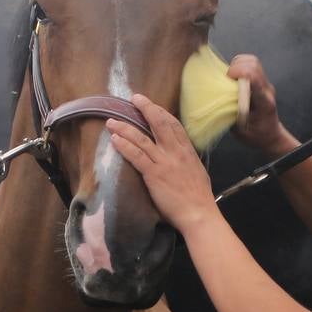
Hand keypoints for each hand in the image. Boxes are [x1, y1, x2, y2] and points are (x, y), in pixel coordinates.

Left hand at [106, 95, 221, 235]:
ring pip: (142, 138)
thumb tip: (180, 155)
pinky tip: (114, 139)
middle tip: (134, 98)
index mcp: (187, 151)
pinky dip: (124, 145)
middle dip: (146, 108)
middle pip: (159, 122)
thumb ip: (187, 160)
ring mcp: (164, 162)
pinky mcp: (154, 174)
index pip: (174, 124)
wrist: (199, 213)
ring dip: (125, 127)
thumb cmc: (199, 198)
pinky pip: (136, 155)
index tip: (150, 104)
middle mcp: (175, 152)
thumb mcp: (197, 171)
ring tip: (112, 120)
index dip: (161, 112)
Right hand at [227, 54, 297, 155]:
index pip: (254, 78)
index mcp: (263, 102)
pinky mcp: (262, 81)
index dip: (239, 73)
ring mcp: (266, 84)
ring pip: (252, 61)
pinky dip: (239, 66)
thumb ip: (230, 114)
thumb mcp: (240, 131)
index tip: (227, 78)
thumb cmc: (256, 136)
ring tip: (229, 78)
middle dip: (235, 67)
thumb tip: (216, 100)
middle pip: (253, 64)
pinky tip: (233, 79)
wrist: (271, 136)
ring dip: (237, 65)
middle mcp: (267, 89)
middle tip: (227, 80)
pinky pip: (251, 65)